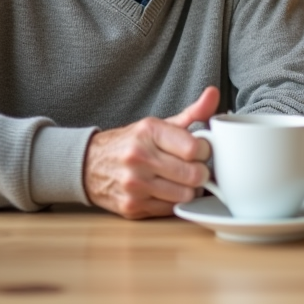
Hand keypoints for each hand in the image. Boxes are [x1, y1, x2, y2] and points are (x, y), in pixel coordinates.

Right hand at [82, 86, 218, 218]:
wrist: (89, 165)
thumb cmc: (130, 143)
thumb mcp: (159, 124)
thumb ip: (192, 113)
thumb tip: (214, 94)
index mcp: (148, 132)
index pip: (195, 148)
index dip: (205, 151)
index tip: (201, 150)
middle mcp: (139, 158)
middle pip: (194, 174)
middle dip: (201, 172)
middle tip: (195, 168)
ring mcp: (134, 185)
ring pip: (185, 196)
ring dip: (190, 189)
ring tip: (182, 180)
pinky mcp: (132, 207)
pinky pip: (171, 209)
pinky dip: (175, 202)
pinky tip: (167, 190)